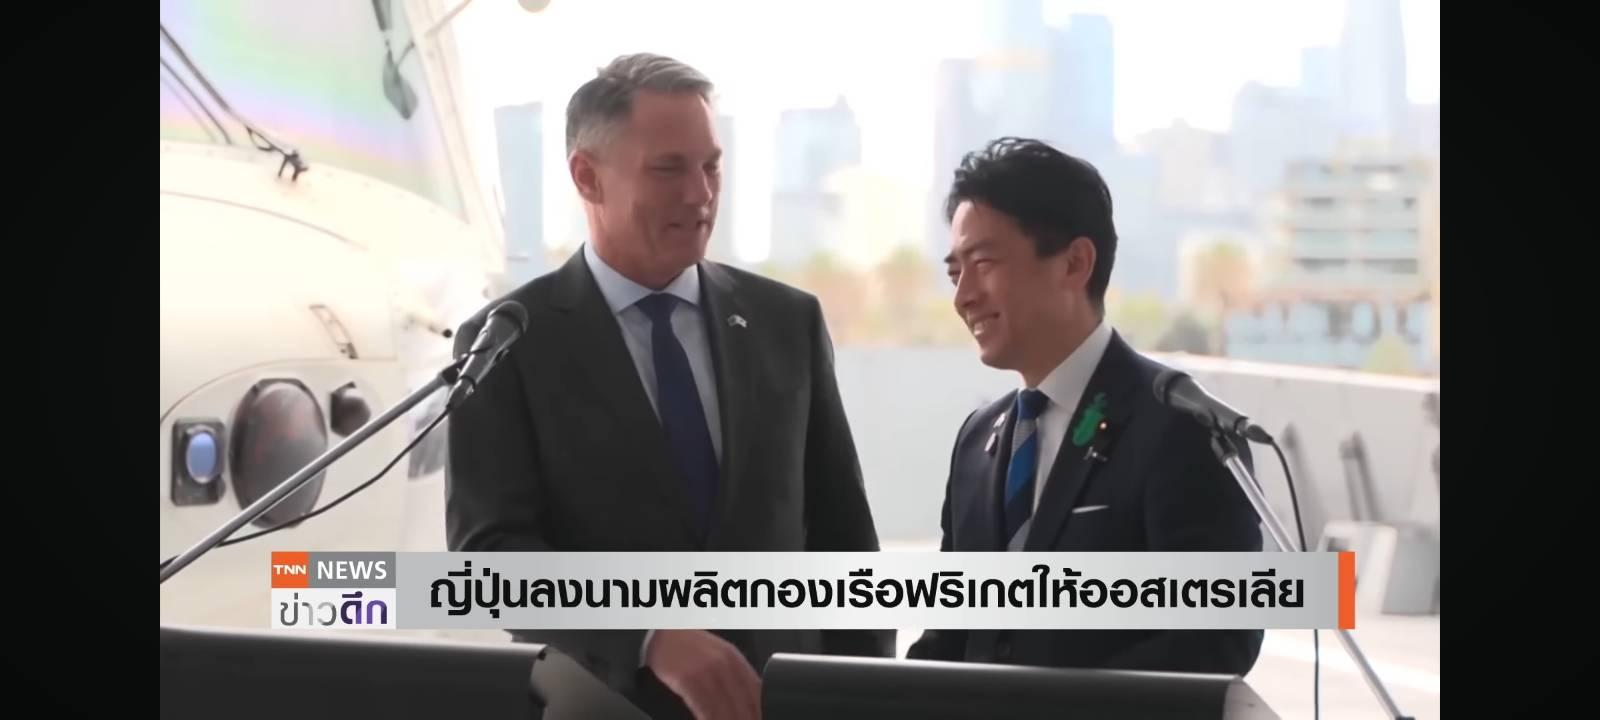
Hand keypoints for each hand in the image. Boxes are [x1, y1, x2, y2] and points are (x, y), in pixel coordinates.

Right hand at [643, 629, 761, 719]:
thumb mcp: (717, 656)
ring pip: (725, 710)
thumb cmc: (686, 647)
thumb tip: (746, 703)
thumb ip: (732, 677)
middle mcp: (725, 665)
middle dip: (745, 719)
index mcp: (736, 661)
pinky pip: (705, 709)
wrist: (659, 632)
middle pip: (744, 705)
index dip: (758, 712)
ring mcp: (708, 672)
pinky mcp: (689, 679)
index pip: (756, 694)